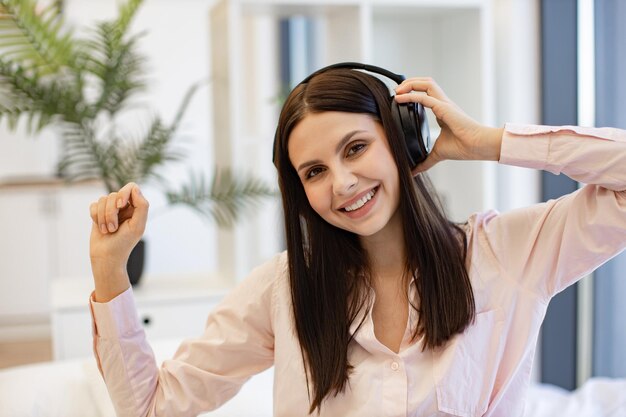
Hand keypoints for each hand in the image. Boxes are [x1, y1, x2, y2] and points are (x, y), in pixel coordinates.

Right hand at [88, 183, 148, 298]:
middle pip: (114, 194)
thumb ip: (141, 206)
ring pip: (102, 199)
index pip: (131, 187)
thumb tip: (135, 188)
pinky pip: (93, 205)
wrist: (106, 257)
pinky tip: (100, 228)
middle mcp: (124, 207)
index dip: (123, 193)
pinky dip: (95, 217)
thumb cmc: (124, 244)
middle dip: (111, 212)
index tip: (121, 205)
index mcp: (136, 208)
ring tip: (107, 231)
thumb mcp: (137, 226)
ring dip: (103, 217)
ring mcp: (110, 210)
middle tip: (113, 228)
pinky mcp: (98, 214)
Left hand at [394, 77, 502, 172]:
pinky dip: (411, 95)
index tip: (399, 97)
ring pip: (426, 83)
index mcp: (442, 110)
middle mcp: (443, 104)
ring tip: (397, 90)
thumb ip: (425, 162)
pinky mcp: (444, 108)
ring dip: (410, 83)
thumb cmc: (463, 147)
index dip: (412, 91)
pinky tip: (399, 98)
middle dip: (409, 82)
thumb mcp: (438, 154)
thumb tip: (414, 173)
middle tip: (396, 90)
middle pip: (425, 83)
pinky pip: (425, 97)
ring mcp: (444, 104)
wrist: (477, 146)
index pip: (426, 93)